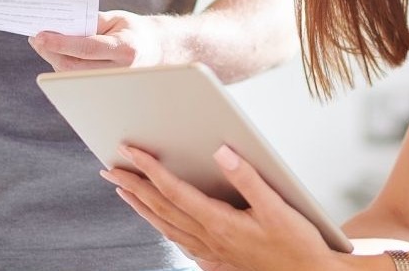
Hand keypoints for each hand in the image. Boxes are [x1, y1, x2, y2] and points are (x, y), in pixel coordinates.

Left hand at [29, 10, 166, 71]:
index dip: (60, 43)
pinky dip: (62, 65)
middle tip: (36, 38)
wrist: (156, 51)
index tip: (40, 35)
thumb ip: (90, 22)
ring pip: (71, 76)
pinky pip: (75, 79)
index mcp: (125, 49)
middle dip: (51, 52)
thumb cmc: (133, 31)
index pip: (86, 48)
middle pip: (74, 66)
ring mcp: (111, 83)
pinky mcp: (103, 89)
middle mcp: (119, 70)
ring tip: (43, 42)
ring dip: (54, 58)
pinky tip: (56, 52)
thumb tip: (60, 26)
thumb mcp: (115, 19)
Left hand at [102, 144, 344, 270]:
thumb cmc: (297, 245)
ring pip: (166, 226)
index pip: (174, 190)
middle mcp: (209, 238)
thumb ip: (248, 178)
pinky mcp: (218, 258)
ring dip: (141, 206)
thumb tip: (221, 152)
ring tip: (123, 190)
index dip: (149, 169)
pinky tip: (158, 221)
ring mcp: (211, 251)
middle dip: (134, 186)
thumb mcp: (278, 207)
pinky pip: (179, 241)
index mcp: (220, 222)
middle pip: (161, 208)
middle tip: (111, 168)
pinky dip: (162, 226)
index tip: (130, 151)